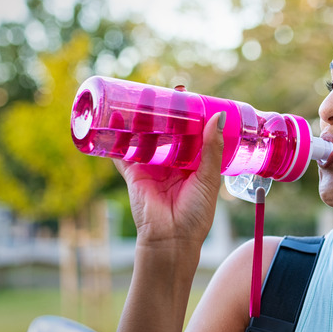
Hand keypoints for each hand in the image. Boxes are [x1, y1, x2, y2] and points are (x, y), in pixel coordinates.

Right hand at [114, 111, 225, 250]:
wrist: (171, 240)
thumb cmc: (195, 214)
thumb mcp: (208, 178)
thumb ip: (211, 148)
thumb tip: (218, 117)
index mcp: (194, 164)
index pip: (192, 134)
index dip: (190, 116)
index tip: (190, 97)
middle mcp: (173, 164)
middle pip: (168, 132)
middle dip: (165, 113)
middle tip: (166, 91)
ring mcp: (152, 167)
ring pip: (146, 137)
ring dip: (143, 120)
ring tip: (142, 97)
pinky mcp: (134, 173)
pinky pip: (123, 152)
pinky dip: (118, 138)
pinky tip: (115, 118)